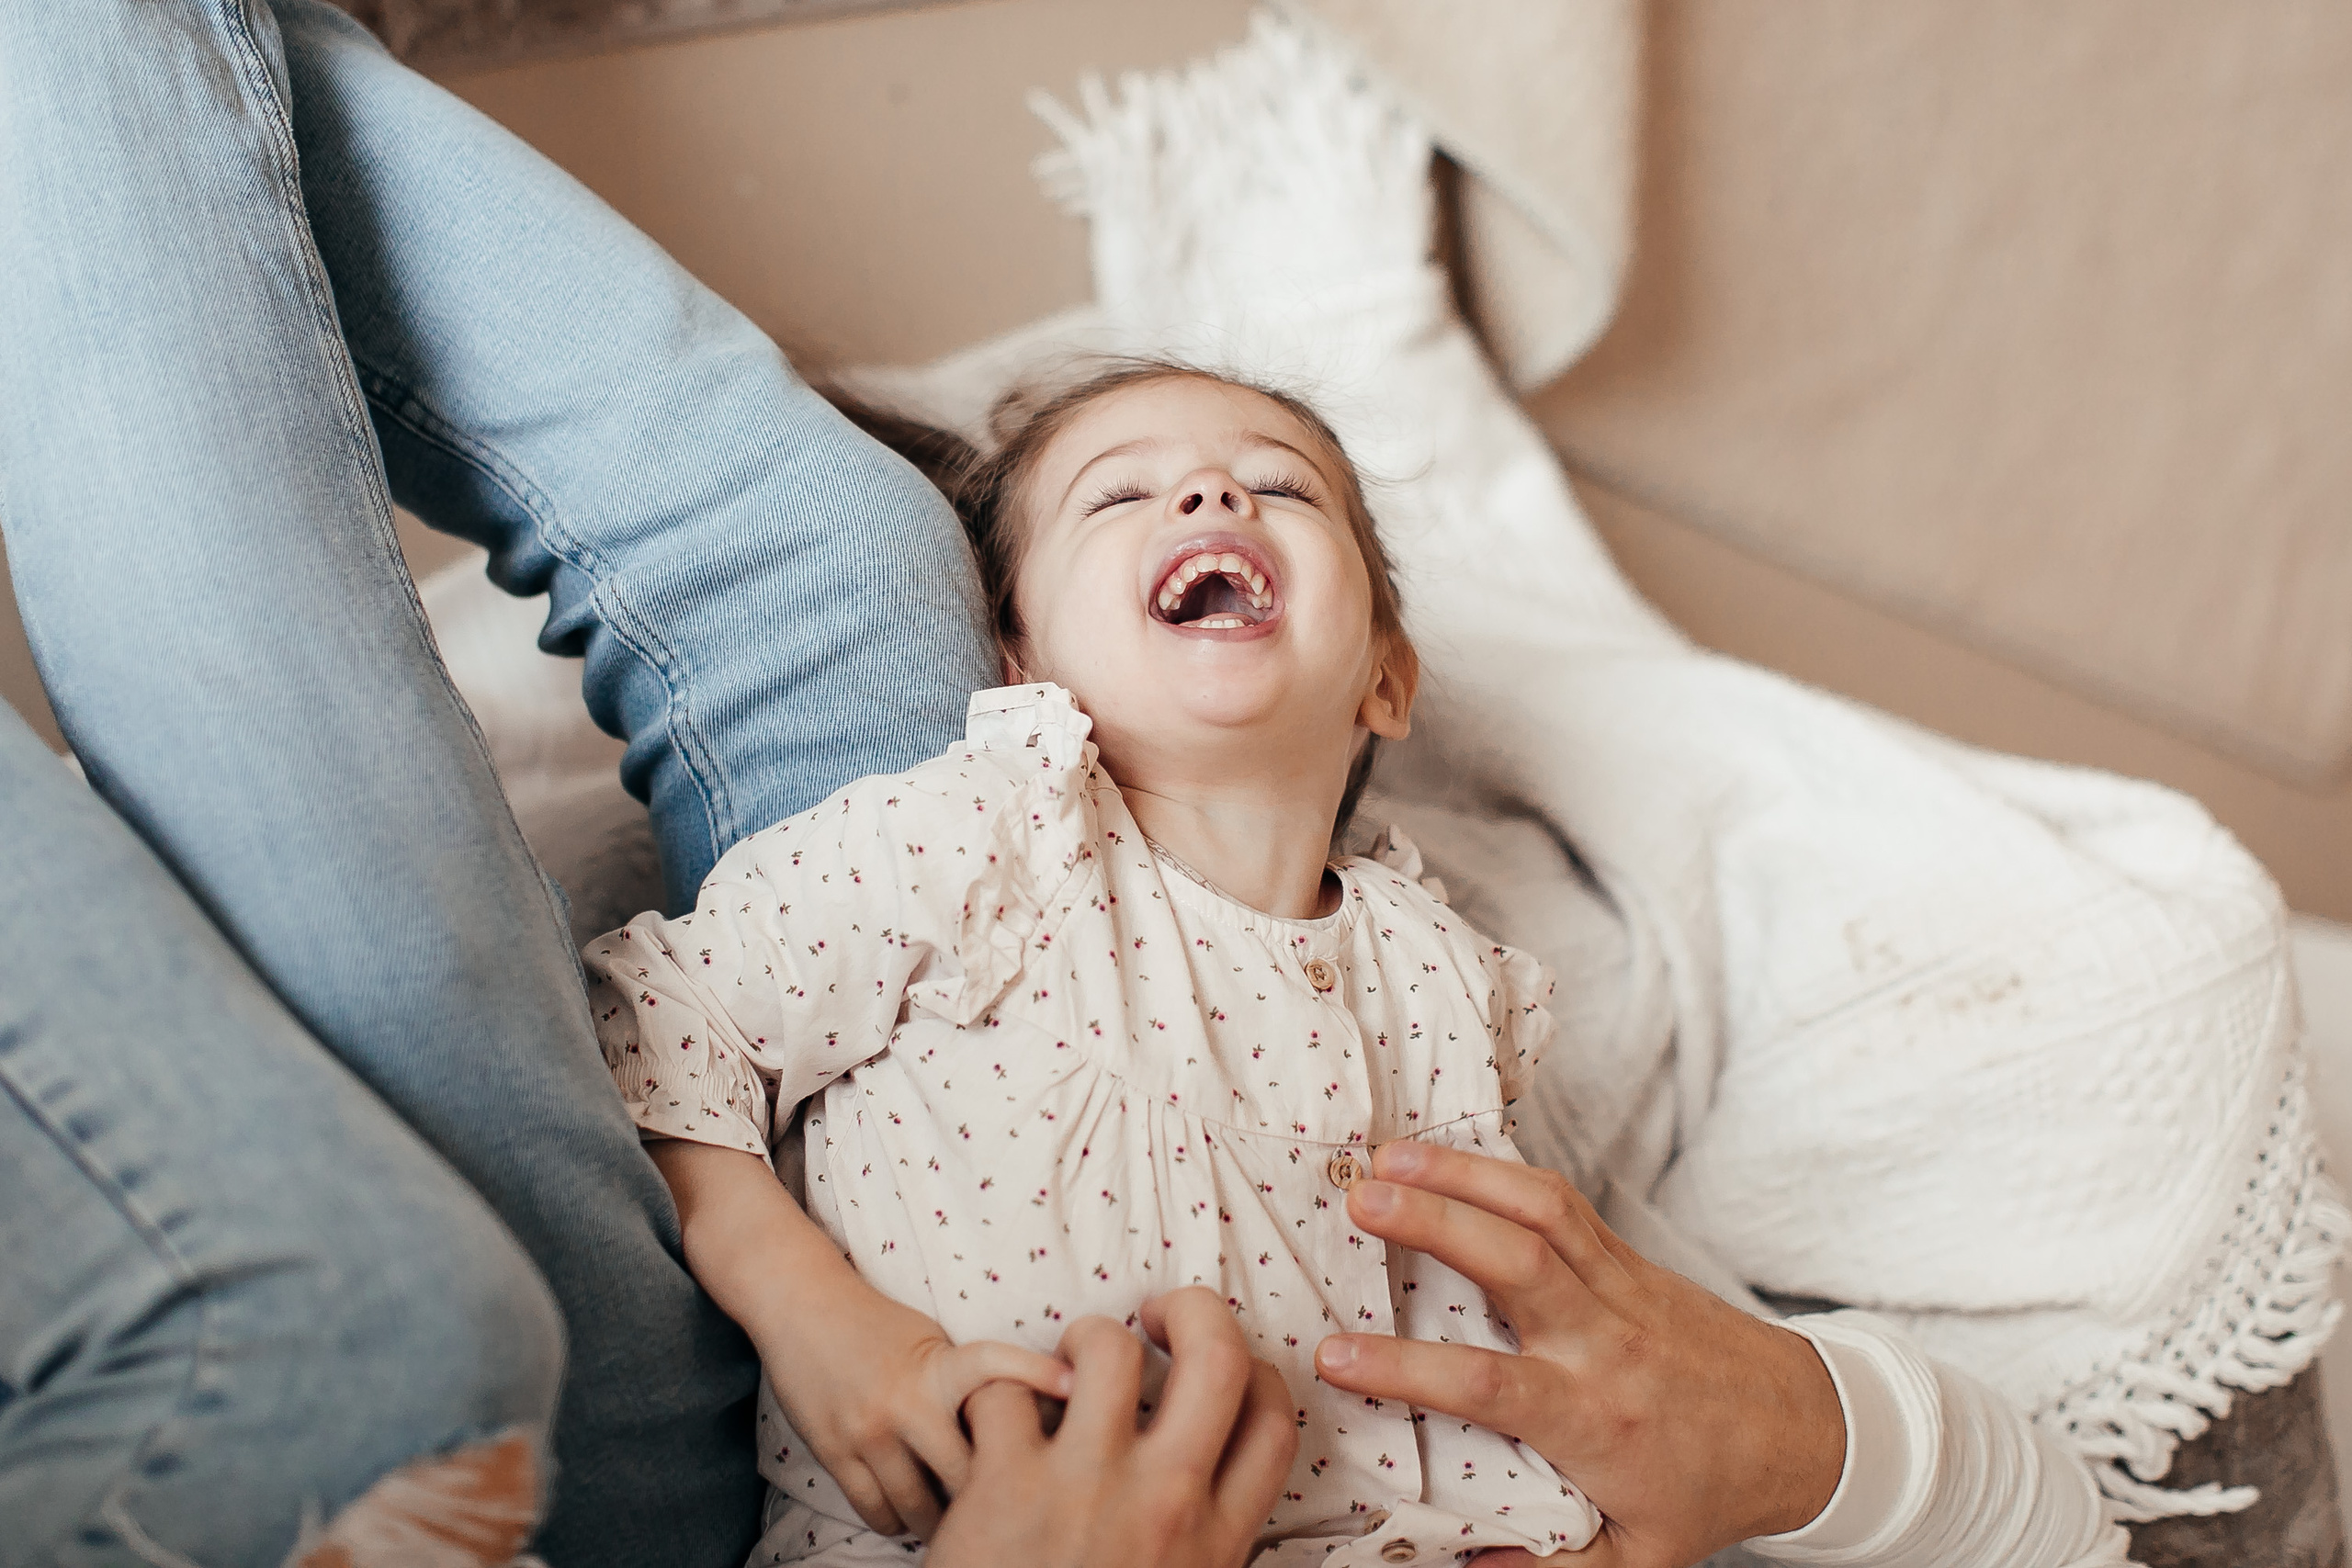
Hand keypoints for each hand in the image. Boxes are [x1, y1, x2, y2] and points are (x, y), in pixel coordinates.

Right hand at [762, 1290, 1073, 1538]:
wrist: (802, 1307)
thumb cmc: (880, 1325)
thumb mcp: (937, 1340)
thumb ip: (973, 1381)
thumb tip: (1035, 1416)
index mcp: (939, 1366)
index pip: (993, 1367)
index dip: (1035, 1376)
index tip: (1073, 1390)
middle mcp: (907, 1402)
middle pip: (966, 1474)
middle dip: (991, 1499)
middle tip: (1007, 1509)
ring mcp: (868, 1433)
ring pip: (920, 1508)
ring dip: (944, 1522)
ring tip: (960, 1523)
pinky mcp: (835, 1455)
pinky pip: (878, 1512)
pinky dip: (900, 1522)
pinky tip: (912, 1515)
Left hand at [926, 1287, 1299, 1567]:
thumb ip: (1207, 1547)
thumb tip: (1219, 1499)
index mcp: (1215, 1540)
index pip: (1273, 1418)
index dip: (1257, 1370)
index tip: (1223, 1369)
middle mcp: (1164, 1502)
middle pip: (1216, 1354)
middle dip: (1193, 1308)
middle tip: (1157, 1318)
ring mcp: (1083, 1486)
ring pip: (1109, 1348)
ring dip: (1089, 1337)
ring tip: (1071, 1365)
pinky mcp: (1003, 1483)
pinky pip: (1004, 1387)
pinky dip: (996, 1388)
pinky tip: (996, 1418)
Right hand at [1312, 1143, 1843, 1567]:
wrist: (1805, 1429)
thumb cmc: (1711, 1491)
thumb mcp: (1640, 1557)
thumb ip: (1554, 1567)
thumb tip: (1470, 1565)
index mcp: (1594, 1418)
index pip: (1489, 1385)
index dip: (1407, 1369)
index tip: (1334, 1356)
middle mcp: (1604, 1340)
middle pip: (1518, 1262)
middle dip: (1435, 1222)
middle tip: (1360, 1197)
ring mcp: (1619, 1287)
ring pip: (1541, 1211)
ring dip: (1462, 1174)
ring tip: (1388, 1154)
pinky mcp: (1628, 1256)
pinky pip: (1563, 1201)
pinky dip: (1502, 1170)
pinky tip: (1448, 1155)